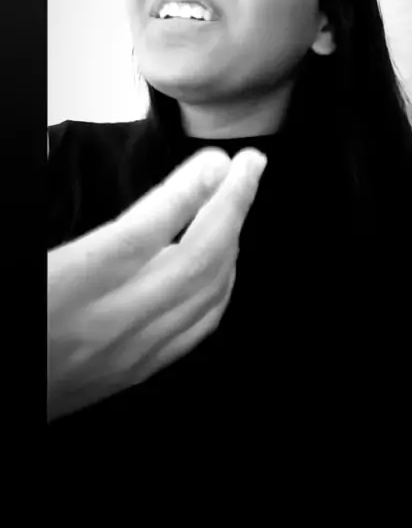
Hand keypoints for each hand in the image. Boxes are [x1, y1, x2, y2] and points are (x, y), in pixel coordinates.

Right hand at [47, 147, 266, 420]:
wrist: (3, 386)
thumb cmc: (22, 313)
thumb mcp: (36, 261)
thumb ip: (84, 221)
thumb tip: (126, 179)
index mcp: (72, 284)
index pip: (143, 233)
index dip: (187, 193)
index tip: (218, 161)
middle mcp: (109, 320)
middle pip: (193, 259)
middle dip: (233, 206)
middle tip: (251, 165)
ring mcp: (131, 349)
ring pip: (206, 292)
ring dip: (234, 239)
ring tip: (241, 198)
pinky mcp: (140, 368)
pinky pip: (199, 324)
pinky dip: (224, 284)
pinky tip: (228, 258)